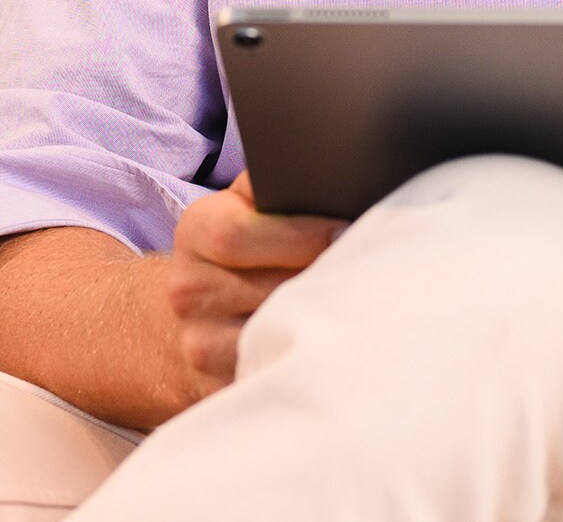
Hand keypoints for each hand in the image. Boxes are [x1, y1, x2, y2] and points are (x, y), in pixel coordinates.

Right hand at [155, 173, 344, 404]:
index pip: (236, 236)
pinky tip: (337, 342)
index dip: (299, 235)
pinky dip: (308, 360)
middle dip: (324, 279)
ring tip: (364, 305)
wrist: (199, 308)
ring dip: (322, 323)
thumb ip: (280, 183)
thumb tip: (338, 176)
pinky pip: (273, 375)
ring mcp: (199, 344)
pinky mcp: (218, 388)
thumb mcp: (251, 200)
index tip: (345, 232)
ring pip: (273, 337)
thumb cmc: (249, 242)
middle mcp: (188, 290)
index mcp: (198, 232)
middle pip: (267, 289)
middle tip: (373, 270)